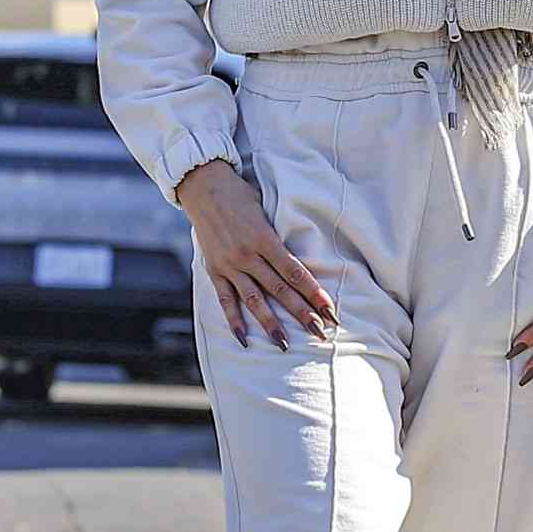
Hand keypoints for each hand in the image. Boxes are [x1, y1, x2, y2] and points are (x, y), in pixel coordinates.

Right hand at [176, 158, 339, 350]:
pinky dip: (234, 321)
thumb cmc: (241, 195)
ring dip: (271, 324)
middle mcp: (247, 255)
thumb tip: (301, 262)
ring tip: (285, 344)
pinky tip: (245, 340)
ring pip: (254, 300)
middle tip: (320, 332)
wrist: (203, 186)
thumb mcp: (266, 209)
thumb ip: (279, 237)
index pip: (294, 272)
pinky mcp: (214, 270)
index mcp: (264, 238)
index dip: (313, 292)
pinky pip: (225, 300)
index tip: (329, 309)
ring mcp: (229, 265)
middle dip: (302, 313)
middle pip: (280, 290)